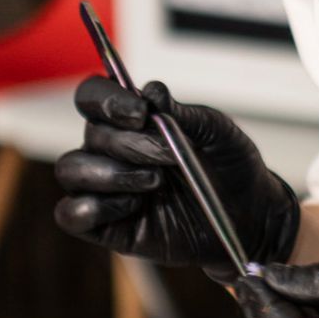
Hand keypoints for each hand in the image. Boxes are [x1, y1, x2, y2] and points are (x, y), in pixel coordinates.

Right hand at [54, 76, 298, 270]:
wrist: (248, 216)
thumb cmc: (230, 168)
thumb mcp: (218, 133)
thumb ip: (185, 113)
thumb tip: (152, 92)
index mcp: (131, 121)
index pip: (93, 98)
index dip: (107, 100)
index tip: (140, 114)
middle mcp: (112, 151)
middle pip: (91, 135)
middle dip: (130, 144)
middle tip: (170, 156)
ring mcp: (106, 188)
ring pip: (71, 170)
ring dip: (111, 173)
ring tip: (155, 182)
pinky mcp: (107, 225)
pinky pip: (70, 214)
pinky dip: (93, 208)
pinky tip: (133, 207)